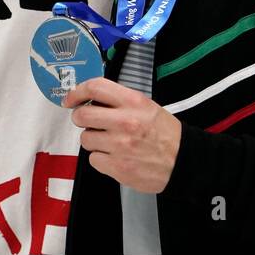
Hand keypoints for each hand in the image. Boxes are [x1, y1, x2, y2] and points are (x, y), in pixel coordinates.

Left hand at [63, 77, 183, 193]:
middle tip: (87, 121)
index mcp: (133, 102)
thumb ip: (119, 101)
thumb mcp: (146, 106)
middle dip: (80, 118)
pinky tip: (115, 156)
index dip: (76, 92)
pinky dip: (101, 158)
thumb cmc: (165, 133)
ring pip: (86, 139)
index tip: (70, 99)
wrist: (183, 161)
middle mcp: (125, 121)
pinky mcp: (118, 167)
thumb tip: (91, 99)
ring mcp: (120, 146)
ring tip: (110, 141)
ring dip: (93, 140)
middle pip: (82, 115)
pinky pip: (94, 159)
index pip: (95, 88)